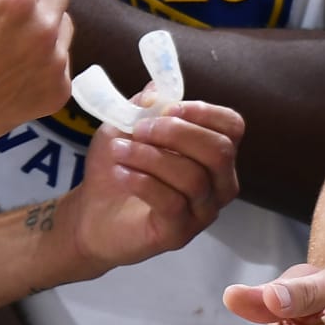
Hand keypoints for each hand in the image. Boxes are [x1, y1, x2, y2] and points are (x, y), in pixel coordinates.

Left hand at [59, 101, 243, 272]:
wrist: (92, 212)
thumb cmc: (118, 164)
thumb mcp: (125, 125)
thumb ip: (144, 106)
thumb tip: (158, 91)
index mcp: (212, 152)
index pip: (232, 127)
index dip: (205, 113)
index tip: (168, 108)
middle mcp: (218, 183)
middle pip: (219, 151)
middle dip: (177, 133)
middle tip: (139, 129)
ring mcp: (202, 212)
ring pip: (194, 179)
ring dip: (151, 157)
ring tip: (119, 151)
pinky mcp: (179, 234)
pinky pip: (173, 204)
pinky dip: (144, 182)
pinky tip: (121, 173)